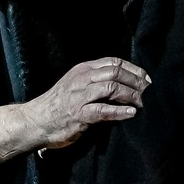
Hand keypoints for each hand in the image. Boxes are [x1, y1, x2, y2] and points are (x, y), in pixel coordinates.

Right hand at [0, 57, 150, 160]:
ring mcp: (80, 96)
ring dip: (131, 95)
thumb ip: (95, 80)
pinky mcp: (79, 114)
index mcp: (82, 69)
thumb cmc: (58, 105)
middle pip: (116, 72)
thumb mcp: (76, 84)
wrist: (35, 121)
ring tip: (141, 102)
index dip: (133, 69)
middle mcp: (82, 79)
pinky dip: (119, 111)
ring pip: (112, 88)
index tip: (146, 78)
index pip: (114, 62)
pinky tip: (130, 114)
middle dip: (136, 81)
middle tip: (147, 91)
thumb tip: (123, 83)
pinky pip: (103, 110)